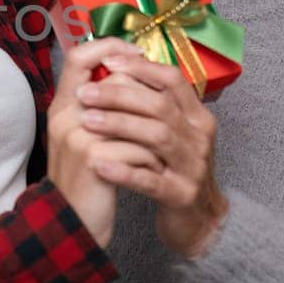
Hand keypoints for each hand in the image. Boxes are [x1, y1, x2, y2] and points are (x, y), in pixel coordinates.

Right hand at [47, 38, 155, 248]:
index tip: (137, 55)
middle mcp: (65, 116)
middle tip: (164, 116)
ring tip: (160, 150)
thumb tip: (132, 79)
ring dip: (153, 133)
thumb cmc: (85, 180)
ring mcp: (78, 137)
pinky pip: (137, 148)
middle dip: (146, 99)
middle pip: (116, 82)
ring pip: (132, 114)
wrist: (70, 224)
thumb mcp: (84, 138)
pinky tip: (153, 172)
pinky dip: (150, 161)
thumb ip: (100, 110)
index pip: (78, 56)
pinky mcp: (93, 160)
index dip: (110, 49)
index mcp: (62, 106)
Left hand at [76, 53, 226, 257]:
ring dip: (119, 126)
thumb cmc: (173, 169)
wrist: (198, 220)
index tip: (108, 61)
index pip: (173, 80)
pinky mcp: (182, 195)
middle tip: (84, 93)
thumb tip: (116, 68)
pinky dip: (125, 171)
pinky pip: (151, 180)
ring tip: (86, 122)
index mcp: (197, 116)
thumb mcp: (171, 133)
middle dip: (120, 95)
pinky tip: (99, 164)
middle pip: (160, 106)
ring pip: (157, 137)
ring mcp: (193, 167)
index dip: (141, 68)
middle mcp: (199, 137)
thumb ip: (152, 105)